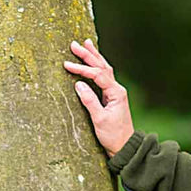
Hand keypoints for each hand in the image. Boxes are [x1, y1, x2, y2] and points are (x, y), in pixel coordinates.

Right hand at [63, 38, 134, 157]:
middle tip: (75, 44)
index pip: (98, 75)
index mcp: (116, 93)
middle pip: (103, 67)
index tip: (66, 65)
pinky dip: (97, 67)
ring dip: (94, 57)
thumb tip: (78, 84)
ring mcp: (115, 92)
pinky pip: (103, 77)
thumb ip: (90, 101)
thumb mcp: (99, 120)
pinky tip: (93, 61)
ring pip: (104, 70)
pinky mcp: (111, 97)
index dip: (82, 69)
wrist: (125, 146)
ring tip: (86, 44)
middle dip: (89, 55)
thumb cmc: (113, 135)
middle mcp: (117, 90)